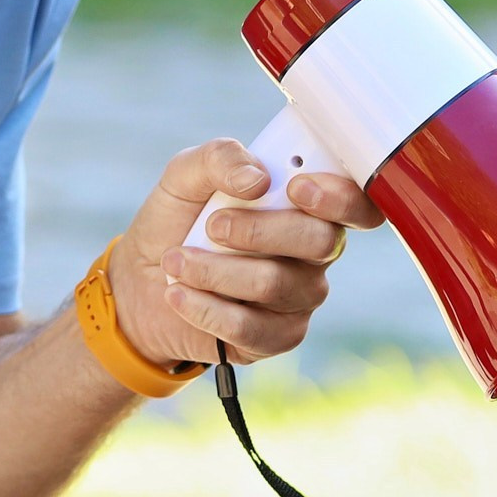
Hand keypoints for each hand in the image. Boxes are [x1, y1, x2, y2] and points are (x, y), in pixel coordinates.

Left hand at [105, 139, 383, 369]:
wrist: (141, 282)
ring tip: (175, 261)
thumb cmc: (177, 221)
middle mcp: (313, 253)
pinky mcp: (275, 338)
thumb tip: (258, 178)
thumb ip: (220, 158)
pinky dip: (205, 307)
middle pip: (322, 242)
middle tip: (212, 225)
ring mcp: (299, 297)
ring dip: (215, 270)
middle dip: (260, 231)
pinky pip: (251, 327)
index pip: (355, 204)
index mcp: (305, 206)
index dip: (340, 197)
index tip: (296, 188)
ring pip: (276, 284)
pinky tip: (178, 294)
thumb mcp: (186, 176)